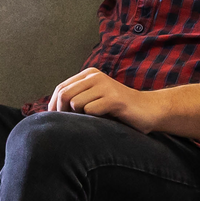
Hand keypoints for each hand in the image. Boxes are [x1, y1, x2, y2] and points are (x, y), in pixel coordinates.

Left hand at [46, 67, 163, 131]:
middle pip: (65, 95)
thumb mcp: (95, 98)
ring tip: (93, 121)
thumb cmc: (118, 109)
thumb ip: (77, 98)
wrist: (148, 110)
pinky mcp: (114, 99)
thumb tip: (51, 111)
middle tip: (70, 126)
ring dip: (81, 117)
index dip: (54, 106)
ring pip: (77, 104)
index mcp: (89, 74)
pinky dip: (94, 120)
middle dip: (63, 113)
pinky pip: (91, 111)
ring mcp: (105, 86)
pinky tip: (105, 120)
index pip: (61, 88)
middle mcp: (96, 76)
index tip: (57, 121)